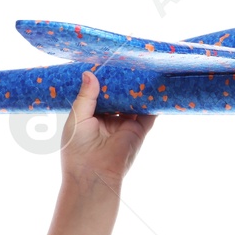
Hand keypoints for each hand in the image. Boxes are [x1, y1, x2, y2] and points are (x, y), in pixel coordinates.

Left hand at [59, 71, 154, 191]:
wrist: (93, 175)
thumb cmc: (78, 149)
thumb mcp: (77, 118)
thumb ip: (86, 96)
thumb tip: (90, 73)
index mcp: (91, 117)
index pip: (100, 93)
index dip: (103, 80)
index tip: (107, 62)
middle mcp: (109, 119)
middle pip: (119, 95)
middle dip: (123, 81)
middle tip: (127, 59)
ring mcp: (126, 124)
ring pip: (134, 101)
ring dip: (138, 87)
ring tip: (142, 65)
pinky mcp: (139, 129)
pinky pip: (149, 111)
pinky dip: (154, 98)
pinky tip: (156, 81)